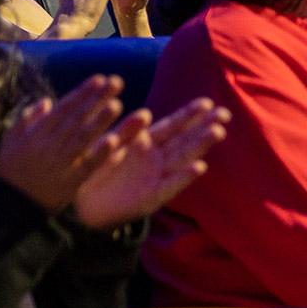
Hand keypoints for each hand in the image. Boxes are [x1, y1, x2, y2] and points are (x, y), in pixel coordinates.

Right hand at [0, 76, 127, 211]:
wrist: (13, 204)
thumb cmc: (13, 169)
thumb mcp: (11, 140)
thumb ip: (27, 118)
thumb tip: (48, 100)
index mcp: (36, 133)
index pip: (63, 108)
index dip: (82, 93)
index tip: (99, 78)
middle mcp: (50, 145)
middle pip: (77, 118)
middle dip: (97, 99)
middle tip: (117, 82)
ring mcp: (61, 162)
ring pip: (83, 138)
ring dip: (100, 120)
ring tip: (117, 104)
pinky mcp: (71, 180)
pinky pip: (87, 165)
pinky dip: (100, 153)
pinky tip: (114, 141)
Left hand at [72, 99, 230, 229]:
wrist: (82, 205)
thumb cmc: (94, 171)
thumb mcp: (108, 147)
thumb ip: (126, 132)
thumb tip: (145, 113)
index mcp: (146, 143)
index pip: (172, 126)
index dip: (189, 115)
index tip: (207, 102)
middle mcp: (157, 159)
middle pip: (184, 140)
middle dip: (204, 126)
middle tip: (225, 114)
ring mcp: (157, 177)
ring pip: (183, 158)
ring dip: (200, 145)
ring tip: (218, 132)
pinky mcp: (152, 197)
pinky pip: (170, 185)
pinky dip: (184, 177)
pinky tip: (199, 167)